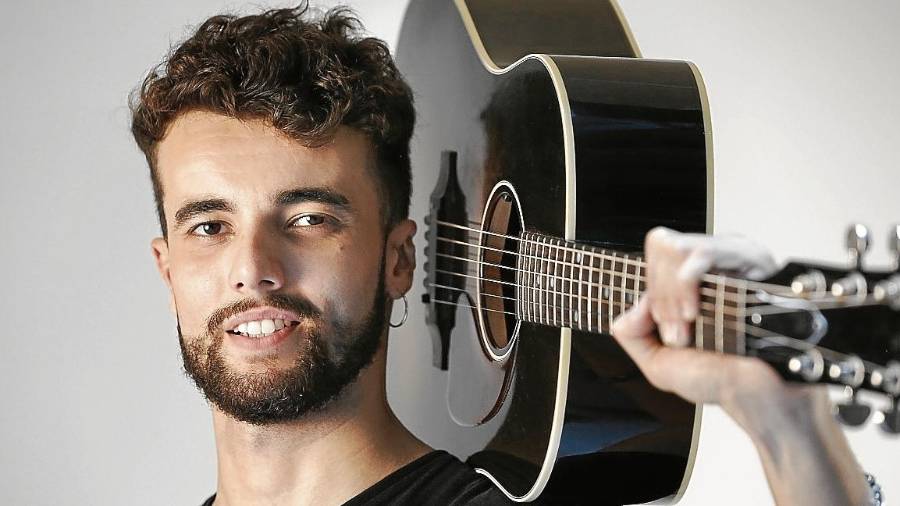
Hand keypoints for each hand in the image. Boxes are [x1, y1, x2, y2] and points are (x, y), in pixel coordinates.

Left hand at [611, 226, 787, 418]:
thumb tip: (631, 310)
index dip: (654, 289)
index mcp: (689, 282)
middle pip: (663, 246)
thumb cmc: (718, 379)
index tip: (665, 325)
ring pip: (679, 248)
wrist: (758, 394)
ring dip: (674, 291)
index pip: (657, 253)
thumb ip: (631, 334)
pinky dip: (687, 281)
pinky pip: (704, 253)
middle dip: (662, 295)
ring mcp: (732, 260)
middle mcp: (712, 266)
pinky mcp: (751, 264)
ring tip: (690, 321)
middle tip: (680, 330)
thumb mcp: (658, 364)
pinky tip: (694, 310)